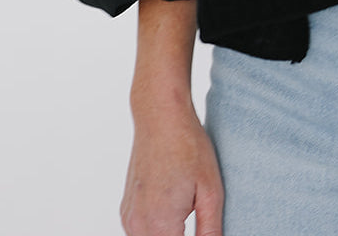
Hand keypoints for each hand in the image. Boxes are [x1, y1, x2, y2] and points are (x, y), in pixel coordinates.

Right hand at [120, 98, 223, 235]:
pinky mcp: (126, 208)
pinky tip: (175, 210)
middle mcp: (137, 225)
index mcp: (159, 224)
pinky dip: (157, 230)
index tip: (202, 229)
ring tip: (187, 212)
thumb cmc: (187, 146)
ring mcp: (128, 217)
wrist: (160, 114)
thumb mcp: (211, 192)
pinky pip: (141, 233)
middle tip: (197, 217)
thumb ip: (211, 232)